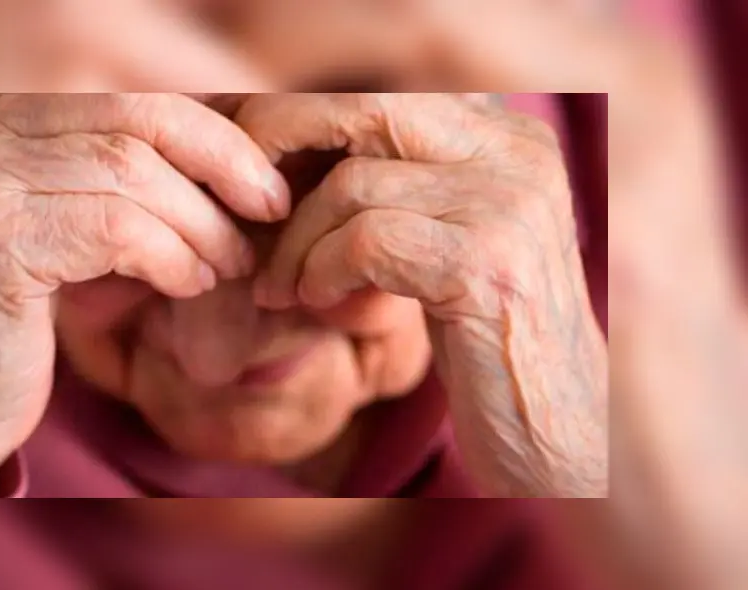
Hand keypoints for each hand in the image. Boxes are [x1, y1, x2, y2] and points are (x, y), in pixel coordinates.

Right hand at [0, 93, 289, 495]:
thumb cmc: (23, 315)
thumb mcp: (76, 225)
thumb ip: (127, 175)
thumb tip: (236, 147)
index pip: (126, 93)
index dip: (209, 131)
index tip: (262, 179)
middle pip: (135, 117)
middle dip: (223, 163)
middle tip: (271, 210)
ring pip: (134, 173)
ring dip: (203, 223)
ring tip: (229, 264)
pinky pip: (117, 228)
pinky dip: (174, 257)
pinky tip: (192, 284)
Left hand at [238, 93, 607, 497]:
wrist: (553, 433)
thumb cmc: (486, 345)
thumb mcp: (444, 247)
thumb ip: (393, 191)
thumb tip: (286, 150)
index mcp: (512, 138)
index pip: (387, 96)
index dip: (306, 121)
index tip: (254, 165)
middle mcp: (520, 154)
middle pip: (368, 110)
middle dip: (284, 148)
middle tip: (242, 203)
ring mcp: (510, 205)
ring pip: (352, 185)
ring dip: (297, 243)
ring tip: (282, 287)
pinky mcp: (485, 264)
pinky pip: (364, 241)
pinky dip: (321, 272)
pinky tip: (319, 303)